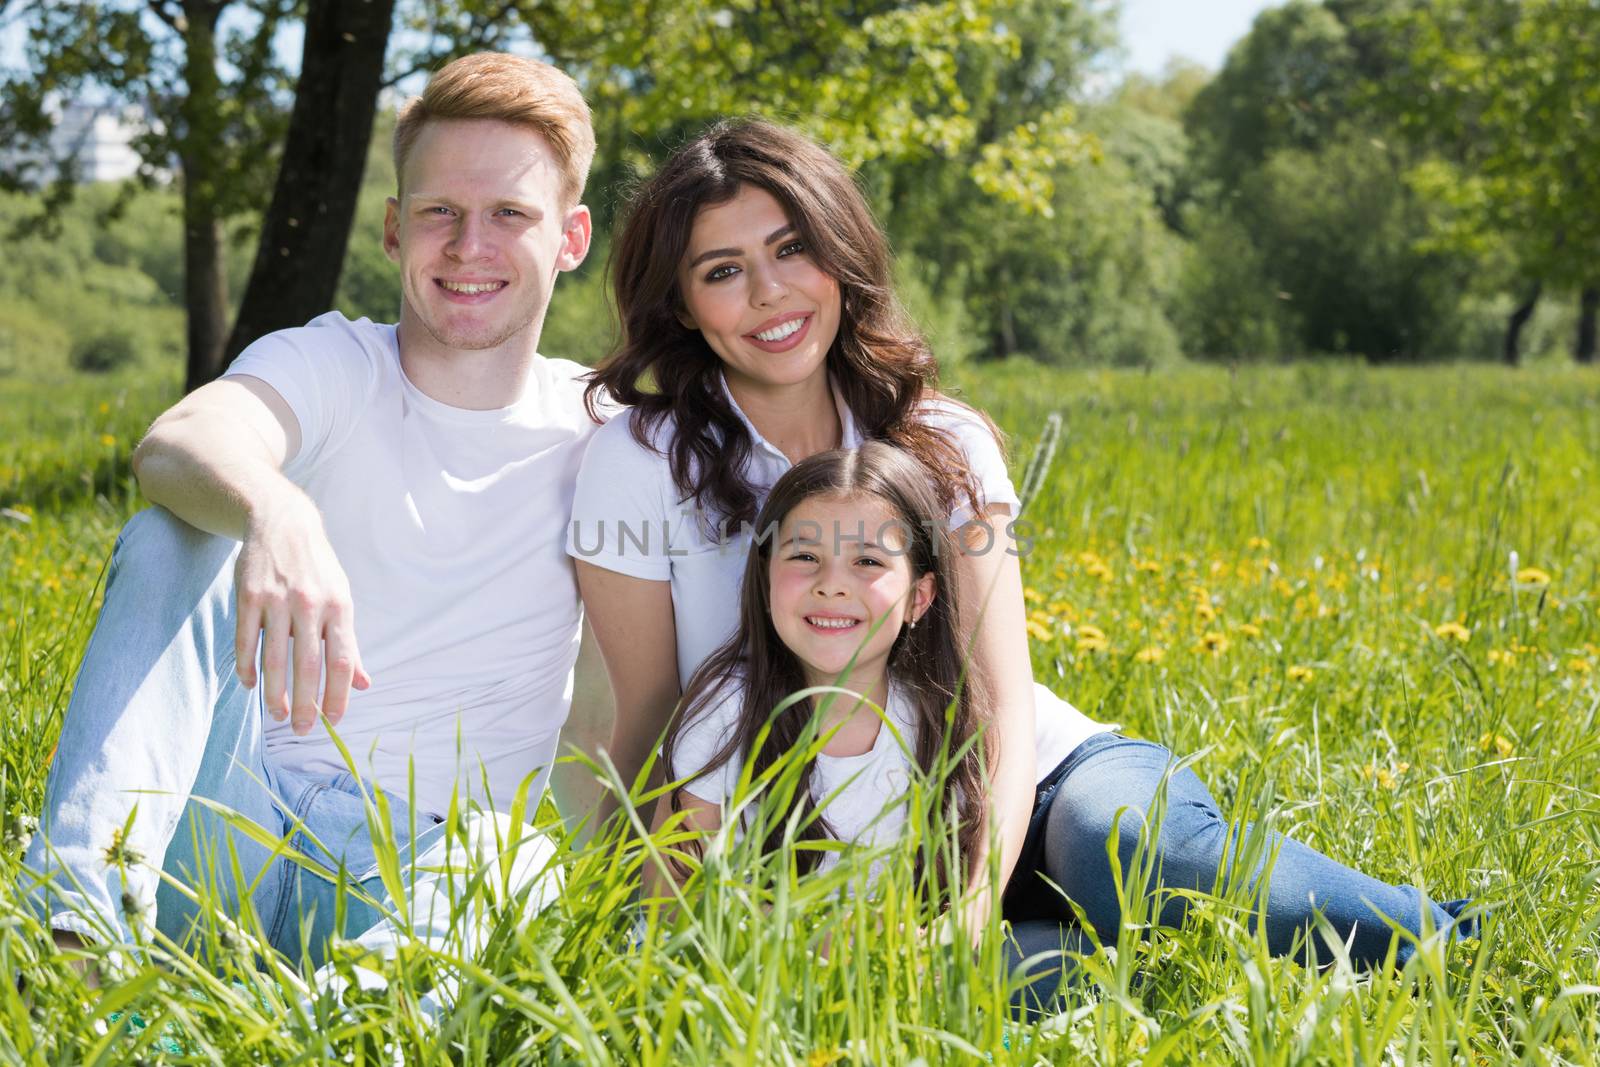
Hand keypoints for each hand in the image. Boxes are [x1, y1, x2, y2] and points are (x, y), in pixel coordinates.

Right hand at [234, 492, 369, 733]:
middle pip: (307, 664)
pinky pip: (245, 640)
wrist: (283, 524)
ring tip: (277, 714)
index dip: (338, 693)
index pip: (342, 660)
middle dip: (305, 702)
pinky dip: (246, 666)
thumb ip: (349, 644)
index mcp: (339, 607)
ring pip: (274, 656)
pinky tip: (250, 685)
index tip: (335, 720)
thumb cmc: (318, 571)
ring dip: (275, 692)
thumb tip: (363, 685)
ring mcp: (276, 600)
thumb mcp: (342, 600)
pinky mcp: (247, 597)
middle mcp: (309, 604)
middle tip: (303, 729)